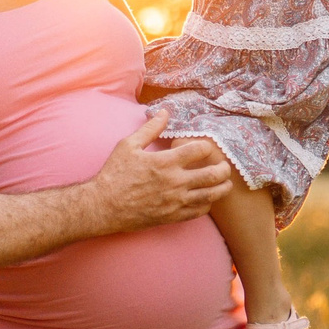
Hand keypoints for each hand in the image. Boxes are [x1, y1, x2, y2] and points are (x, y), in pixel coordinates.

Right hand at [85, 112, 231, 233]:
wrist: (103, 206)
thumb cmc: (114, 174)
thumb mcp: (129, 145)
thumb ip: (150, 128)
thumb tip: (164, 112)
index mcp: (166, 161)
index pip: (199, 149)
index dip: (207, 146)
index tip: (206, 147)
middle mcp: (175, 182)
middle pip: (213, 174)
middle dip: (223, 169)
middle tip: (224, 166)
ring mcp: (175, 201)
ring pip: (211, 195)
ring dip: (222, 188)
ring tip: (225, 183)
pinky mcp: (172, 216)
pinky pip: (198, 211)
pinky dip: (207, 205)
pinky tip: (207, 199)